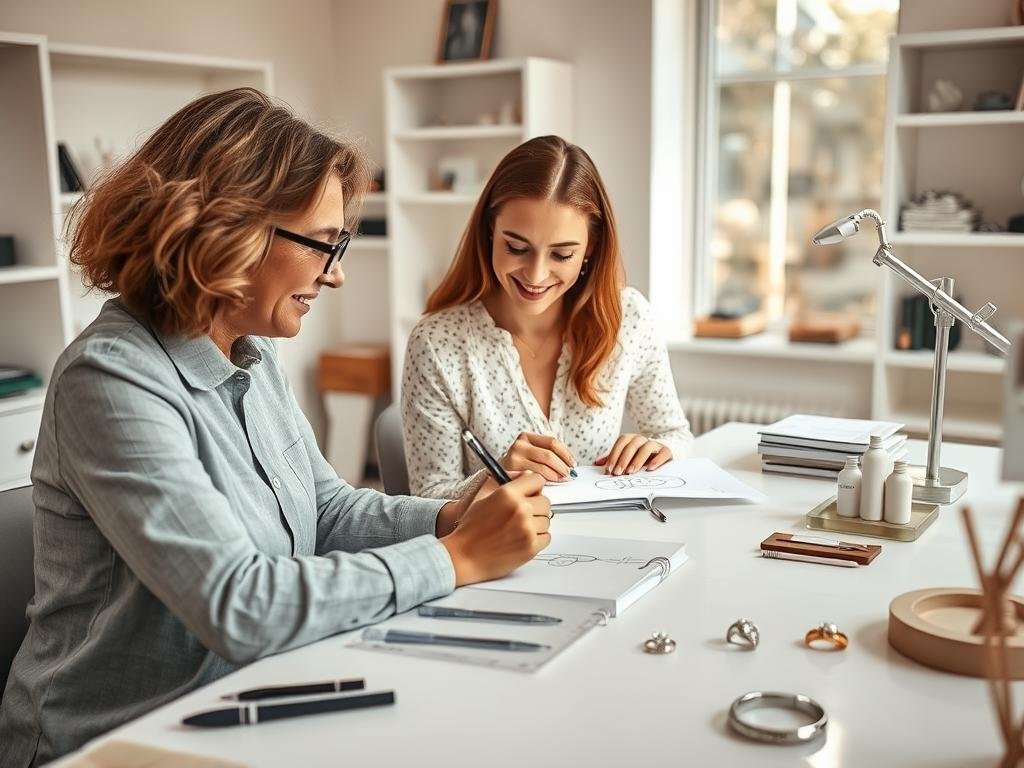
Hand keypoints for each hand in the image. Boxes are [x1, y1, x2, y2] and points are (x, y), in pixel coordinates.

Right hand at [440, 471, 551, 585]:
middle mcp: (519, 509)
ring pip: (546, 520)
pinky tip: (521, 539)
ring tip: (518, 529)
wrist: (464, 556)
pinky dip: (537, 539)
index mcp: (507, 493)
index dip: (533, 487)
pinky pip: (546, 537)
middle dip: (535, 507)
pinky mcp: (531, 547)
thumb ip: (505, 481)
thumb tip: (525, 475)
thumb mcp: (482, 497)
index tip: (530, 493)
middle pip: (545, 501)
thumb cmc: (470, 529)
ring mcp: (527, 529)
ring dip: (536, 524)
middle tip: (522, 515)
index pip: (537, 480)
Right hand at [501, 432, 575, 481]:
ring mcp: (514, 458)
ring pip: (543, 467)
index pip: (552, 442)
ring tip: (561, 479)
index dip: (565, 454)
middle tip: (568, 474)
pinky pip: (534, 477)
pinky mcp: (511, 471)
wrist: (497, 475)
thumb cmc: (518, 465)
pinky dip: (544, 481)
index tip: (572, 463)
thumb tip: (569, 465)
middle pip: (548, 455)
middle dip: (562, 466)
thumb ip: (547, 455)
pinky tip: (548, 483)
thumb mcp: (531, 454)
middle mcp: (519, 445)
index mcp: (526, 437)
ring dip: (556, 475)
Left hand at [595, 434, 671, 474]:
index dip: (614, 455)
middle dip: (623, 459)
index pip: (621, 443)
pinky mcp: (666, 451)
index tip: (608, 469)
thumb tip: (596, 463)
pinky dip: (656, 460)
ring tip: (630, 472)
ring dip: (637, 460)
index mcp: (631, 439)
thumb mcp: (625, 457)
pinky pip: (663, 453)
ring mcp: (655, 444)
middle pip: (632, 445)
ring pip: (646, 448)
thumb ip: (612, 459)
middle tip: (617, 473)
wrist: (660, 455)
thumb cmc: (639, 457)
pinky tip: (650, 469)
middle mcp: (642, 439)